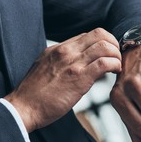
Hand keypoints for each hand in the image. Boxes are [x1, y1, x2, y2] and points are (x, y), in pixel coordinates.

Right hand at [5, 28, 121, 132]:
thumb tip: (79, 64)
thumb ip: (61, 62)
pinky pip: (105, 63)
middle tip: (115, 58)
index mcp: (58, 48)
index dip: (102, 42)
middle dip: (113, 44)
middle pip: (99, 34)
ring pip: (105, 46)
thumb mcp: (45, 68)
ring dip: (116, 55)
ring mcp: (73, 62)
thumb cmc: (33, 94)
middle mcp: (66, 51)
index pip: (87, 35)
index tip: (106, 54)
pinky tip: (114, 73)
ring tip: (116, 67)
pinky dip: (115, 65)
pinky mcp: (80, 77)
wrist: (23, 107)